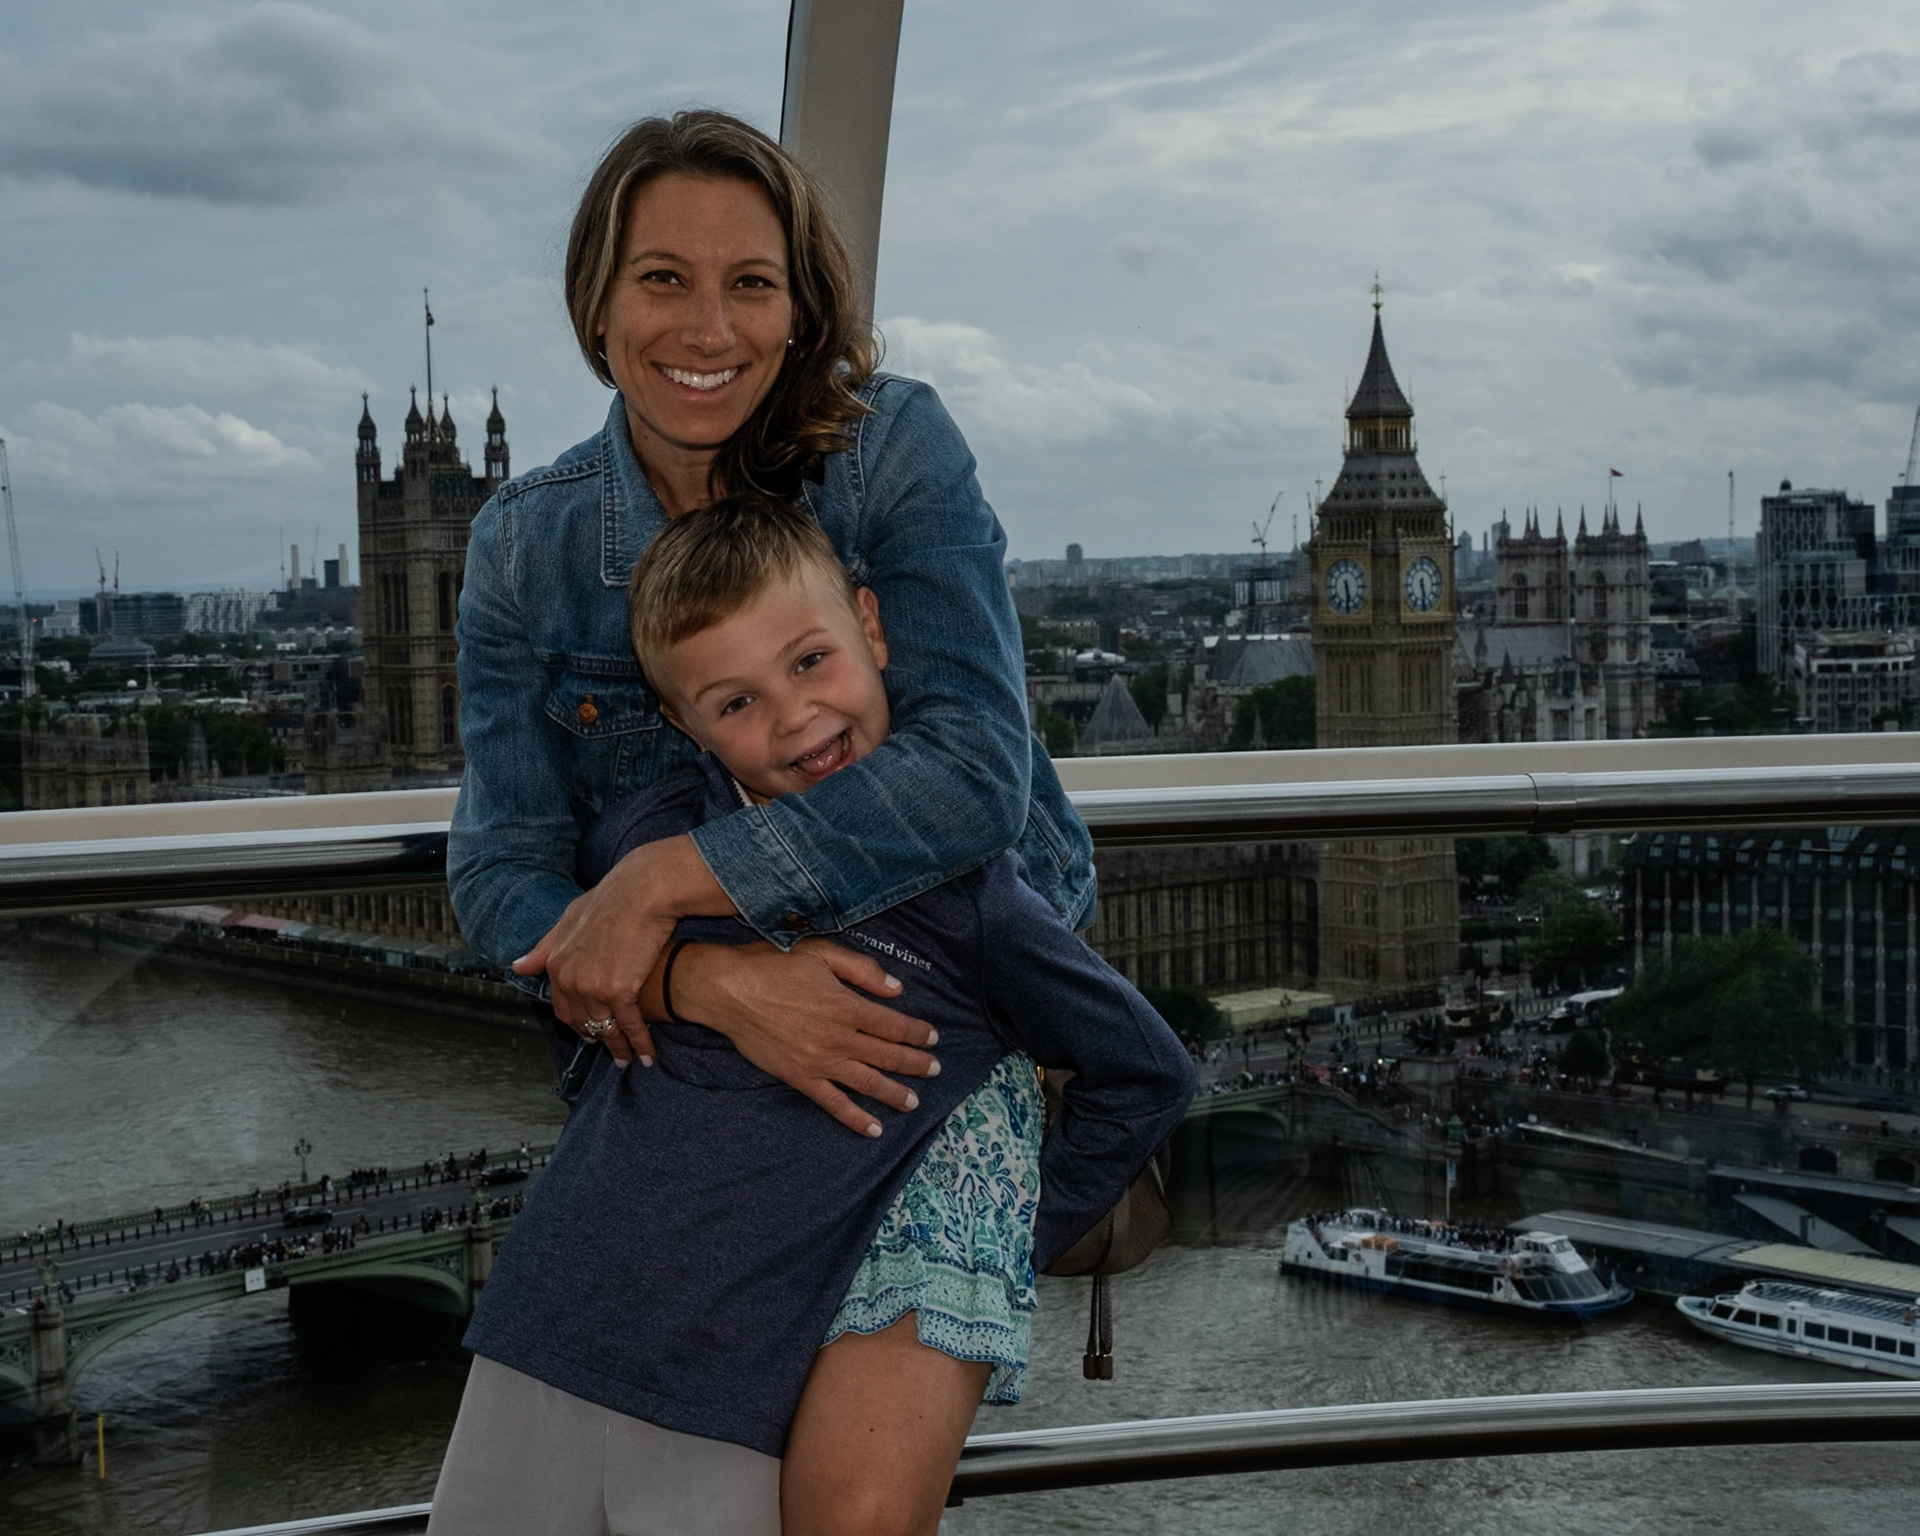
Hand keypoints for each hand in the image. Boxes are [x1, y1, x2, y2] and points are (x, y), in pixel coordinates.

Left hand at [512, 834, 726, 1067]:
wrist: (642, 890)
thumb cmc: (612, 898)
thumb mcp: (569, 918)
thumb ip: (545, 946)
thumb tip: (517, 966)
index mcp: (556, 963)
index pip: (562, 1006)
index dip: (578, 1022)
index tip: (590, 1032)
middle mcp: (569, 980)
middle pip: (582, 1022)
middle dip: (596, 1039)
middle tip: (611, 1050)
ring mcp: (592, 988)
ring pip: (605, 1029)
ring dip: (619, 1049)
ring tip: (630, 1060)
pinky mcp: (619, 991)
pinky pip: (629, 1026)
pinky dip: (640, 1043)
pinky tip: (648, 1055)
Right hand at [676, 939, 939, 1136]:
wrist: (728, 991)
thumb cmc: (773, 965)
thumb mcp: (821, 953)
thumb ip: (862, 970)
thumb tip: (897, 988)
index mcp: (848, 1005)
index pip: (894, 1024)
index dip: (918, 1033)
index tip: (933, 1038)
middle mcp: (840, 1037)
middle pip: (888, 1055)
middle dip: (915, 1064)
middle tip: (935, 1070)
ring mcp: (820, 1061)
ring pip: (868, 1083)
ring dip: (894, 1094)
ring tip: (914, 1102)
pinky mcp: (800, 1078)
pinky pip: (834, 1103)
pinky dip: (855, 1118)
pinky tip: (874, 1129)